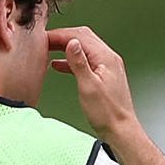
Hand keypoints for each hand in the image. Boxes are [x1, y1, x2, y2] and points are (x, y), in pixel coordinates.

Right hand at [46, 27, 143, 145]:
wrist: (120, 130)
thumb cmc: (107, 113)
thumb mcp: (88, 86)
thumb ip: (79, 63)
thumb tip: (71, 43)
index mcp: (106, 58)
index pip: (81, 36)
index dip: (60, 35)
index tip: (44, 37)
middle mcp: (109, 58)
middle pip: (83, 38)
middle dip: (63, 37)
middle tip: (45, 41)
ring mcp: (107, 66)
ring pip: (83, 48)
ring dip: (66, 47)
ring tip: (48, 49)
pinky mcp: (103, 75)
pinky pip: (85, 61)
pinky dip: (71, 60)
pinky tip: (59, 64)